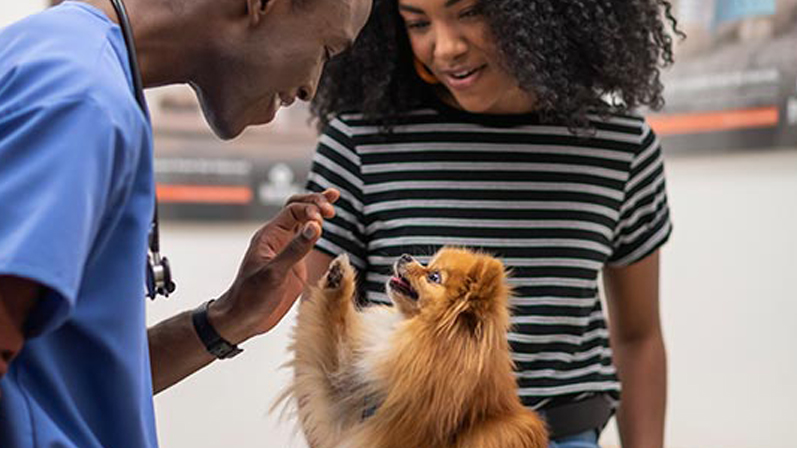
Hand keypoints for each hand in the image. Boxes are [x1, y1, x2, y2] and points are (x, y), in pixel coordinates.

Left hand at [209, 189, 339, 343]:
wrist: (243, 319)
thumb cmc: (251, 296)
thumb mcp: (274, 273)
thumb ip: (295, 250)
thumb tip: (315, 226)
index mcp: (269, 236)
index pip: (292, 210)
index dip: (310, 209)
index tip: (322, 218)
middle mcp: (278, 239)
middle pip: (297, 208)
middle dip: (315, 202)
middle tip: (332, 205)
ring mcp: (287, 250)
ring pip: (303, 222)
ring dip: (317, 210)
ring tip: (334, 201)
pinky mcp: (294, 263)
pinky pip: (307, 240)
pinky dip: (318, 230)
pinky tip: (328, 225)